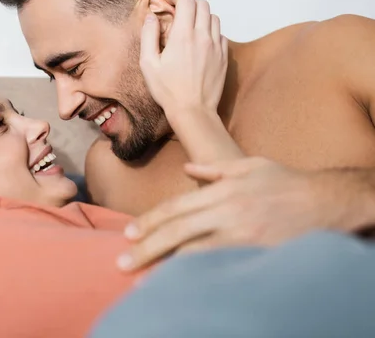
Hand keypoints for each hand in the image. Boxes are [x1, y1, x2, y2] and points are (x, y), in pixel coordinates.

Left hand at [117, 157, 349, 271]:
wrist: (325, 202)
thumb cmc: (285, 182)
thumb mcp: (249, 165)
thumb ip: (216, 168)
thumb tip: (189, 168)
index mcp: (222, 189)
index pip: (177, 206)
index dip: (150, 220)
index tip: (129, 233)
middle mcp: (226, 210)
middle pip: (178, 230)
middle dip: (147, 246)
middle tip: (123, 262)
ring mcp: (240, 233)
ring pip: (194, 251)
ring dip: (165, 265)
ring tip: (142, 278)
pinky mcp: (254, 252)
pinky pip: (218, 265)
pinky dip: (195, 273)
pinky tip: (179, 282)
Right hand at [139, 0, 227, 114]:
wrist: (193, 110)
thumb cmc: (168, 90)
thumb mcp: (148, 64)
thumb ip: (148, 36)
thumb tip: (150, 17)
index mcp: (183, 36)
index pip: (186, 1)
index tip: (169, 0)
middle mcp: (203, 36)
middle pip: (203, 4)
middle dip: (189, 3)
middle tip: (178, 10)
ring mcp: (216, 46)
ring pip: (214, 17)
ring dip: (201, 15)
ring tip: (190, 25)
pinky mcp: (224, 57)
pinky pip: (221, 35)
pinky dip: (211, 31)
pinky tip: (201, 41)